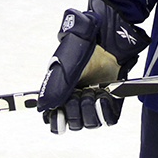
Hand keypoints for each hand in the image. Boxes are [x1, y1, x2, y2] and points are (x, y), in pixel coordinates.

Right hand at [37, 0, 149, 132]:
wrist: (108, 33)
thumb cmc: (83, 43)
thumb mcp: (65, 62)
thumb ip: (55, 86)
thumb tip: (44, 108)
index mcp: (62, 90)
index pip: (56, 119)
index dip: (58, 121)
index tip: (61, 112)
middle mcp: (77, 97)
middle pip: (74, 123)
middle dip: (75, 111)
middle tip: (79, 93)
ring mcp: (95, 98)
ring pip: (90, 123)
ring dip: (90, 111)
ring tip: (92, 92)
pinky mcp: (112, 98)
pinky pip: (109, 118)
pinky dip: (106, 112)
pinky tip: (104, 97)